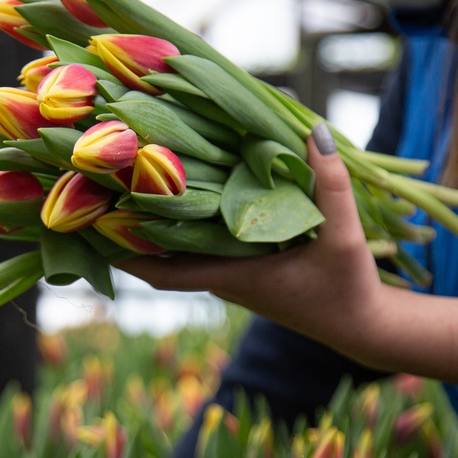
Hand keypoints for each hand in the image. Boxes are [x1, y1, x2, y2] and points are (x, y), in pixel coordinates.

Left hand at [116, 125, 457, 387]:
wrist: (365, 327)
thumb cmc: (349, 288)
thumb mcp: (345, 236)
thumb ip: (330, 184)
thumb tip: (313, 130)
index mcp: (234, 277)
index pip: (162, 271)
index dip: (124, 253)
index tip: (91, 227)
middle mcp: (223, 280)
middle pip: (160, 257)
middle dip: (129, 230)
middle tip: (99, 190)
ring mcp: (233, 277)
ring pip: (180, 252)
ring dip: (156, 227)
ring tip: (128, 184)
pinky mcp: (246, 273)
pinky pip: (204, 249)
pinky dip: (187, 229)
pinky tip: (183, 197)